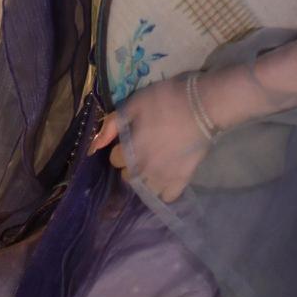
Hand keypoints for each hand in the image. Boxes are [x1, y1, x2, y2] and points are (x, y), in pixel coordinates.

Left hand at [89, 75, 213, 203]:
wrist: (203, 105)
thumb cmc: (165, 100)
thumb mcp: (133, 104)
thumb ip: (111, 125)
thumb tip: (94, 146)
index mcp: (130, 151)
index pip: (114, 159)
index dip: (120, 147)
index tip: (130, 138)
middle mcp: (143, 170)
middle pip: (127, 177)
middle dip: (131, 165)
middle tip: (143, 150)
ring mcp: (163, 178)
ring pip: (145, 189)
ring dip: (146, 179)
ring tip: (155, 164)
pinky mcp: (182, 180)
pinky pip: (167, 196)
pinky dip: (165, 190)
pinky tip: (168, 176)